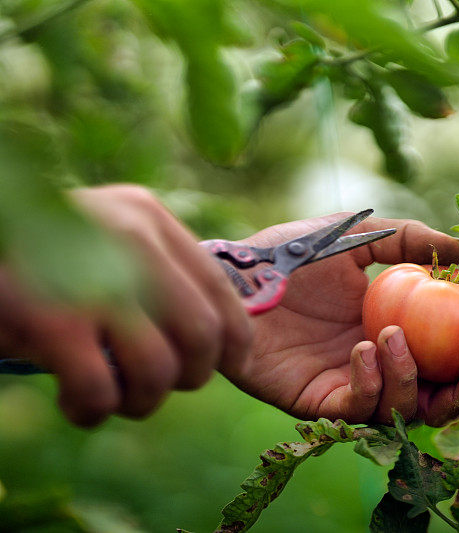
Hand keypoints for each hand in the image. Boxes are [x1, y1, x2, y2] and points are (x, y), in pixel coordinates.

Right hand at [0, 185, 252, 425]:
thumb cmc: (35, 257)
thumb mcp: (104, 240)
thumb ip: (156, 271)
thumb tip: (215, 334)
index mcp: (146, 217)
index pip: (220, 286)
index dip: (236, 338)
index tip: (232, 366)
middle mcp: (128, 240)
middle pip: (201, 333)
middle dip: (191, 376)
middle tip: (157, 386)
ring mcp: (91, 280)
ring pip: (158, 369)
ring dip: (142, 400)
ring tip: (115, 398)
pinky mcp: (51, 321)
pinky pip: (101, 392)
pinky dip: (95, 411)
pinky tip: (79, 406)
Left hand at [225, 213, 458, 426]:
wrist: (236, 274)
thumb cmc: (292, 254)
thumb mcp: (359, 238)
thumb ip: (409, 241)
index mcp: (395, 329)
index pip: (450, 354)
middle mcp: (379, 364)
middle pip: (437, 397)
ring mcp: (350, 386)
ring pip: (403, 410)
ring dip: (413, 380)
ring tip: (396, 337)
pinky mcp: (317, 403)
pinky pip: (358, 410)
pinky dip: (371, 384)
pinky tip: (364, 349)